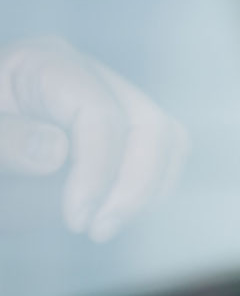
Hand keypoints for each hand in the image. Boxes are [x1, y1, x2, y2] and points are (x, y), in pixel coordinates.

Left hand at [0, 37, 188, 241]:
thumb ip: (3, 141)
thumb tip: (57, 152)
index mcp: (43, 64)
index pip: (99, 112)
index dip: (98, 170)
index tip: (76, 221)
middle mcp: (85, 75)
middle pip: (149, 123)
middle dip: (135, 183)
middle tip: (98, 231)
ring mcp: (105, 100)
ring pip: (166, 139)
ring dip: (147, 190)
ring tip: (103, 227)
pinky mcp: (114, 132)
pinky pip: (159, 156)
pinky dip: (148, 190)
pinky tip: (110, 215)